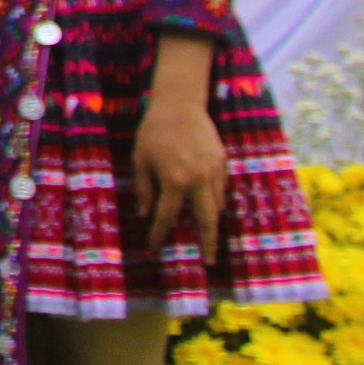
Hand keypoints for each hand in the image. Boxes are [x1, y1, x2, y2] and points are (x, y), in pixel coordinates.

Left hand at [131, 94, 229, 255]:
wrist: (180, 104)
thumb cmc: (154, 130)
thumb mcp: (140, 158)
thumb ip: (144, 188)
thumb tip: (145, 214)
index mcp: (174, 180)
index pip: (167, 216)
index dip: (159, 234)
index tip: (154, 248)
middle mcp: (198, 180)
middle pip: (206, 220)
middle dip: (207, 243)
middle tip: (207, 260)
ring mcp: (214, 172)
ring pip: (217, 206)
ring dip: (212, 223)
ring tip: (208, 238)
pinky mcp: (223, 163)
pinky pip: (221, 190)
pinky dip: (216, 202)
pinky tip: (211, 208)